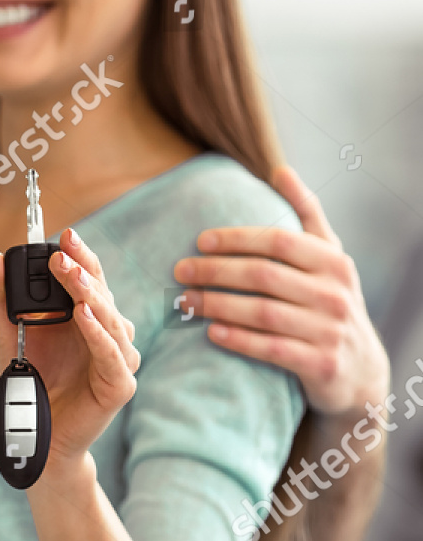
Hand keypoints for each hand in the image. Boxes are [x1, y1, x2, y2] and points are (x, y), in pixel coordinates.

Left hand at [0, 227, 139, 478]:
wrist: (36, 435)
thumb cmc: (31, 384)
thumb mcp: (10, 332)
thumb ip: (1, 295)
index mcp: (87, 318)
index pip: (90, 278)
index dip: (80, 256)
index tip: (64, 235)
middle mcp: (107, 334)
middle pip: (101, 295)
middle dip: (81, 272)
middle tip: (61, 254)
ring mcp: (118, 359)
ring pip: (109, 321)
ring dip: (91, 297)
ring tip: (72, 277)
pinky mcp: (120, 385)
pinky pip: (111, 354)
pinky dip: (98, 334)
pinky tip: (83, 315)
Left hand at [173, 165, 388, 414]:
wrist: (360, 370)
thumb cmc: (330, 303)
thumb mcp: (328, 258)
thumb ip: (306, 215)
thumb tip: (280, 170)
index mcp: (333, 262)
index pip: (279, 242)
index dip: (237, 239)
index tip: (200, 240)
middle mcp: (334, 293)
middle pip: (264, 275)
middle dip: (217, 271)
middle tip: (180, 271)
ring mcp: (328, 329)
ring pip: (262, 312)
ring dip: (217, 305)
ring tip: (185, 301)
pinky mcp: (319, 364)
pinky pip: (270, 348)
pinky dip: (238, 339)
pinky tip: (210, 332)